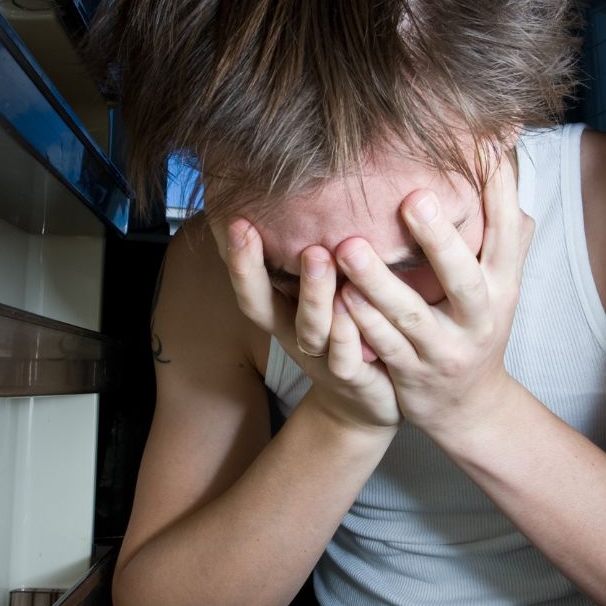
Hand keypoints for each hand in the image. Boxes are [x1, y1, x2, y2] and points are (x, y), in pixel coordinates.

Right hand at [220, 220, 401, 429]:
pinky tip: (354, 308)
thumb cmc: (347, 338)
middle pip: (270, 309)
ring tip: (320, 255)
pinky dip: (348, 337)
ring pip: (313, 330)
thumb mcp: (324, 300)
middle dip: (263, 271)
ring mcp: (324, 361)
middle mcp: (298, 337)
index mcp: (285, 316)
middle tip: (273, 227)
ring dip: (313, 294)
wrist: (368, 403)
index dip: (241, 262)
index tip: (237, 223)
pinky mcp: (355, 381)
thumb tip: (310, 202)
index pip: (253, 288)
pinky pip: (348, 360)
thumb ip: (316, 262)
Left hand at [333, 151, 532, 437]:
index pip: (507, 237)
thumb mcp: (502, 284)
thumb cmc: (477, 325)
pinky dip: (360, 325)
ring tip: (349, 247)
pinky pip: (382, 348)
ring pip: (411, 317)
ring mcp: (444, 351)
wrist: (469, 408)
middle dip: (439, 241)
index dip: (500, 196)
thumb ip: (506, 232)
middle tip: (413, 198)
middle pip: (463, 280)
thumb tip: (507, 160)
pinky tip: (336, 299)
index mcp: (504, 288)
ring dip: (379, 283)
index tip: (485, 151)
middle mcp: (480, 319)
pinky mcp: (410, 375)